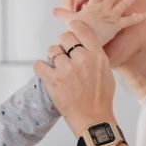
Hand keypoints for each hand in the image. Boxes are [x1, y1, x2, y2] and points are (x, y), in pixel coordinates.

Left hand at [35, 21, 117, 135]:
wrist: (93, 119)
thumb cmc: (101, 99)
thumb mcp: (106, 73)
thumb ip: (96, 57)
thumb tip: (86, 48)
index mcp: (97, 56)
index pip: (82, 30)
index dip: (73, 26)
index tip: (69, 27)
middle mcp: (82, 59)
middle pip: (65, 37)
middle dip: (62, 44)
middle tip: (63, 55)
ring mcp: (67, 69)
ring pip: (52, 50)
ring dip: (52, 57)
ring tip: (57, 68)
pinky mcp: (53, 80)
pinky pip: (39, 65)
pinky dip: (40, 67)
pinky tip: (44, 71)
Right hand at [52, 0, 145, 46]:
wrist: (84, 43)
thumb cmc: (77, 32)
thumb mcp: (70, 21)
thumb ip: (63, 14)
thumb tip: (53, 10)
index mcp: (93, 6)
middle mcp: (104, 9)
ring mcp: (111, 16)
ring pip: (123, 4)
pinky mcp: (116, 26)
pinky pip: (128, 22)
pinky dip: (137, 19)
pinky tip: (145, 15)